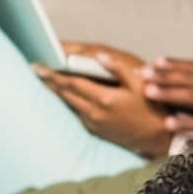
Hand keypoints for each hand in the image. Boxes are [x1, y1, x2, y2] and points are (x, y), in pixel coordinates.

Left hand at [35, 42, 170, 157]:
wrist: (158, 137)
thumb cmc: (152, 108)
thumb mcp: (140, 83)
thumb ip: (118, 68)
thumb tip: (98, 56)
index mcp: (104, 99)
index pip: (71, 82)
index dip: (53, 73)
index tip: (39, 65)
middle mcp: (94, 113)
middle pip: (65, 93)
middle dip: (49, 80)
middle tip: (34, 68)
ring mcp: (93, 123)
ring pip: (69, 103)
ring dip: (56, 90)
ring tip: (44, 78)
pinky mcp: (95, 129)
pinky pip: (77, 111)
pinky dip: (68, 100)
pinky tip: (63, 92)